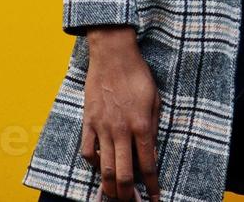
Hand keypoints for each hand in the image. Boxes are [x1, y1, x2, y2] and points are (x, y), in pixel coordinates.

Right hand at [80, 26, 162, 201]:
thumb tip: (151, 150)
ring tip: (115, 197)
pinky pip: (88, 152)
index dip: (152, 185)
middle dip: (128, 195)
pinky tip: (100, 169)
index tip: (156, 198)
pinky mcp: (88, 123)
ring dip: (110, 188)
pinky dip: (94, 165)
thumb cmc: (138, 75)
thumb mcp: (156, 99)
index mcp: (142, 125)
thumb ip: (153, 127)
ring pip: (104, 168)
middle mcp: (121, 131)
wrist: (114, 56)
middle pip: (123, 174)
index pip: (147, 164)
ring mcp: (102, 128)